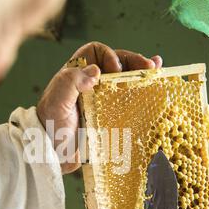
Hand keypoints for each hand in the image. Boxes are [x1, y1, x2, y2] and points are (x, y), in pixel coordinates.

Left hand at [37, 41, 162, 173]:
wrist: (55, 155)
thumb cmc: (51, 128)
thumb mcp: (56, 103)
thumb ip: (70, 82)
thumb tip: (95, 71)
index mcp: (76, 75)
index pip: (95, 52)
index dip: (109, 55)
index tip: (115, 70)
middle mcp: (91, 83)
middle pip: (116, 62)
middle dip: (133, 61)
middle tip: (149, 66)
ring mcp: (103, 99)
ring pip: (126, 78)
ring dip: (142, 71)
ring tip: (157, 69)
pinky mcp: (111, 114)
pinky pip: (129, 98)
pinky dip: (143, 89)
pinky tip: (156, 82)